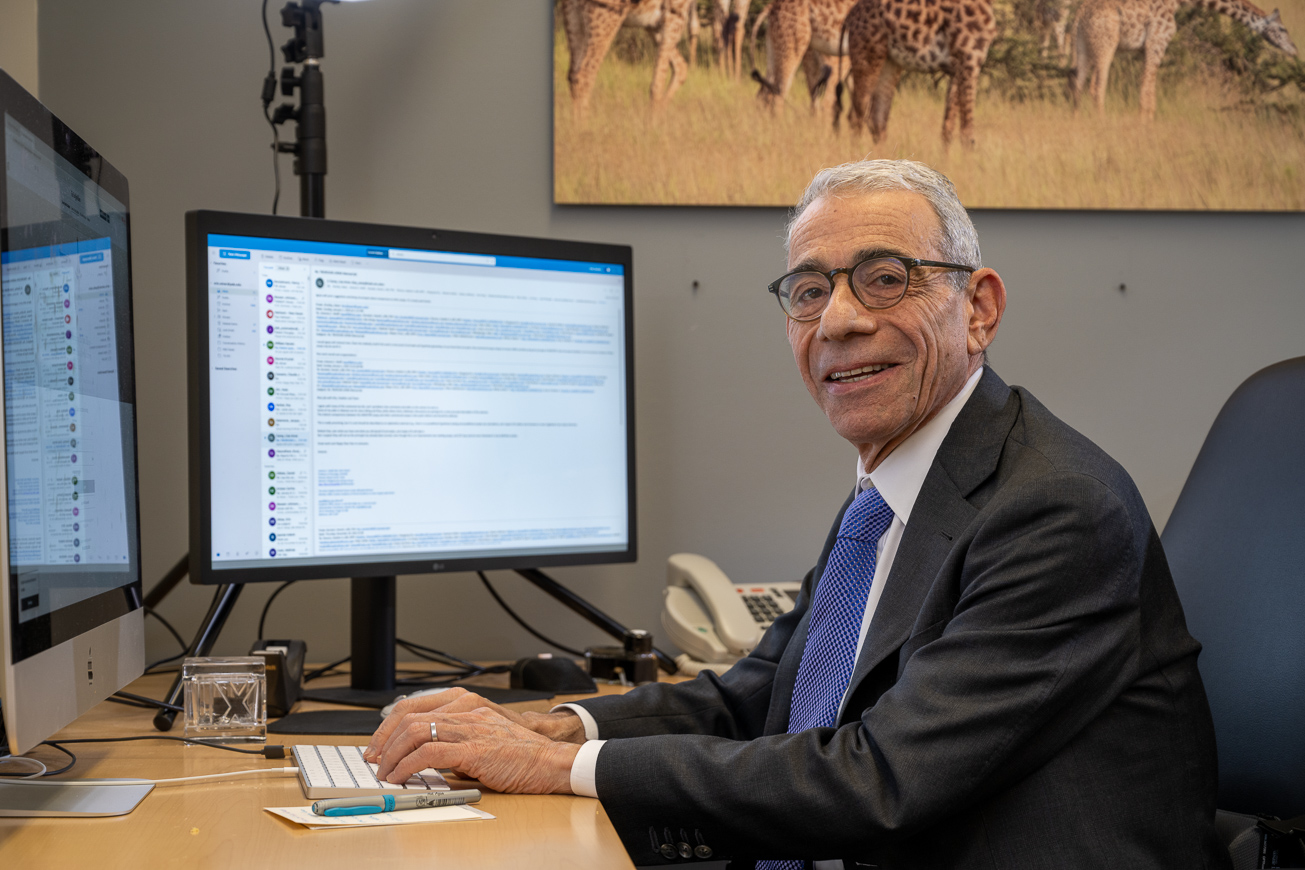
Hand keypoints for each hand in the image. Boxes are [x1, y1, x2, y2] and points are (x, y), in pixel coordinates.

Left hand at [363, 687, 585, 762]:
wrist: (552, 761)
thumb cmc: (522, 756)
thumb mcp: (484, 741)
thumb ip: (457, 743)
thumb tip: (422, 761)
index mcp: (468, 706)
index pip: (416, 706)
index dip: (390, 726)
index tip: (378, 746)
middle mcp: (467, 710)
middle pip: (410, 716)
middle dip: (384, 740)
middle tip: (374, 760)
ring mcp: (470, 727)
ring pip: (415, 731)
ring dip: (392, 754)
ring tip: (385, 772)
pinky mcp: (474, 748)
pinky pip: (429, 752)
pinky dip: (408, 765)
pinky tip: (402, 777)